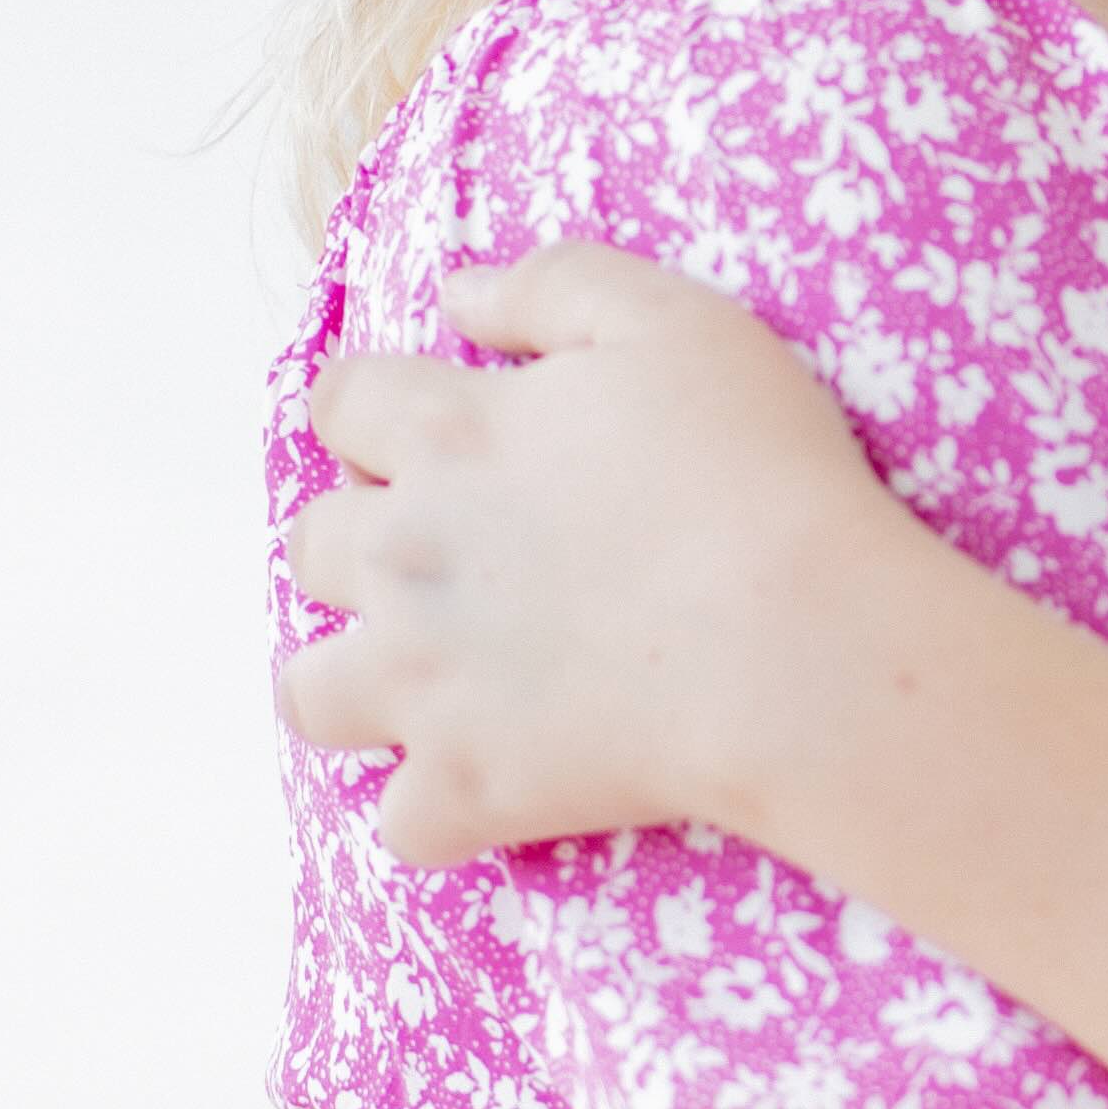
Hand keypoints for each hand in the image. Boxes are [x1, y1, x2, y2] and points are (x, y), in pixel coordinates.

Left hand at [279, 245, 910, 862]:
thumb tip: (454, 294)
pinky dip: (437, 812)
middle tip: (447, 559)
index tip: (413, 432)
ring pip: (311, 694)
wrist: (798, 642)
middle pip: (309, 546)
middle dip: (356, 545)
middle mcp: (404, 555)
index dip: (369, 413)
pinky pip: (401, 824)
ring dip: (351, 683)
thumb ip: (551, 284)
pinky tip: (491, 790)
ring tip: (424, 683)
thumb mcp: (672, 320)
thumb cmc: (757, 471)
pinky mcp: (469, 788)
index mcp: (444, 433)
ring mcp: (423, 681)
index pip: (341, 403)